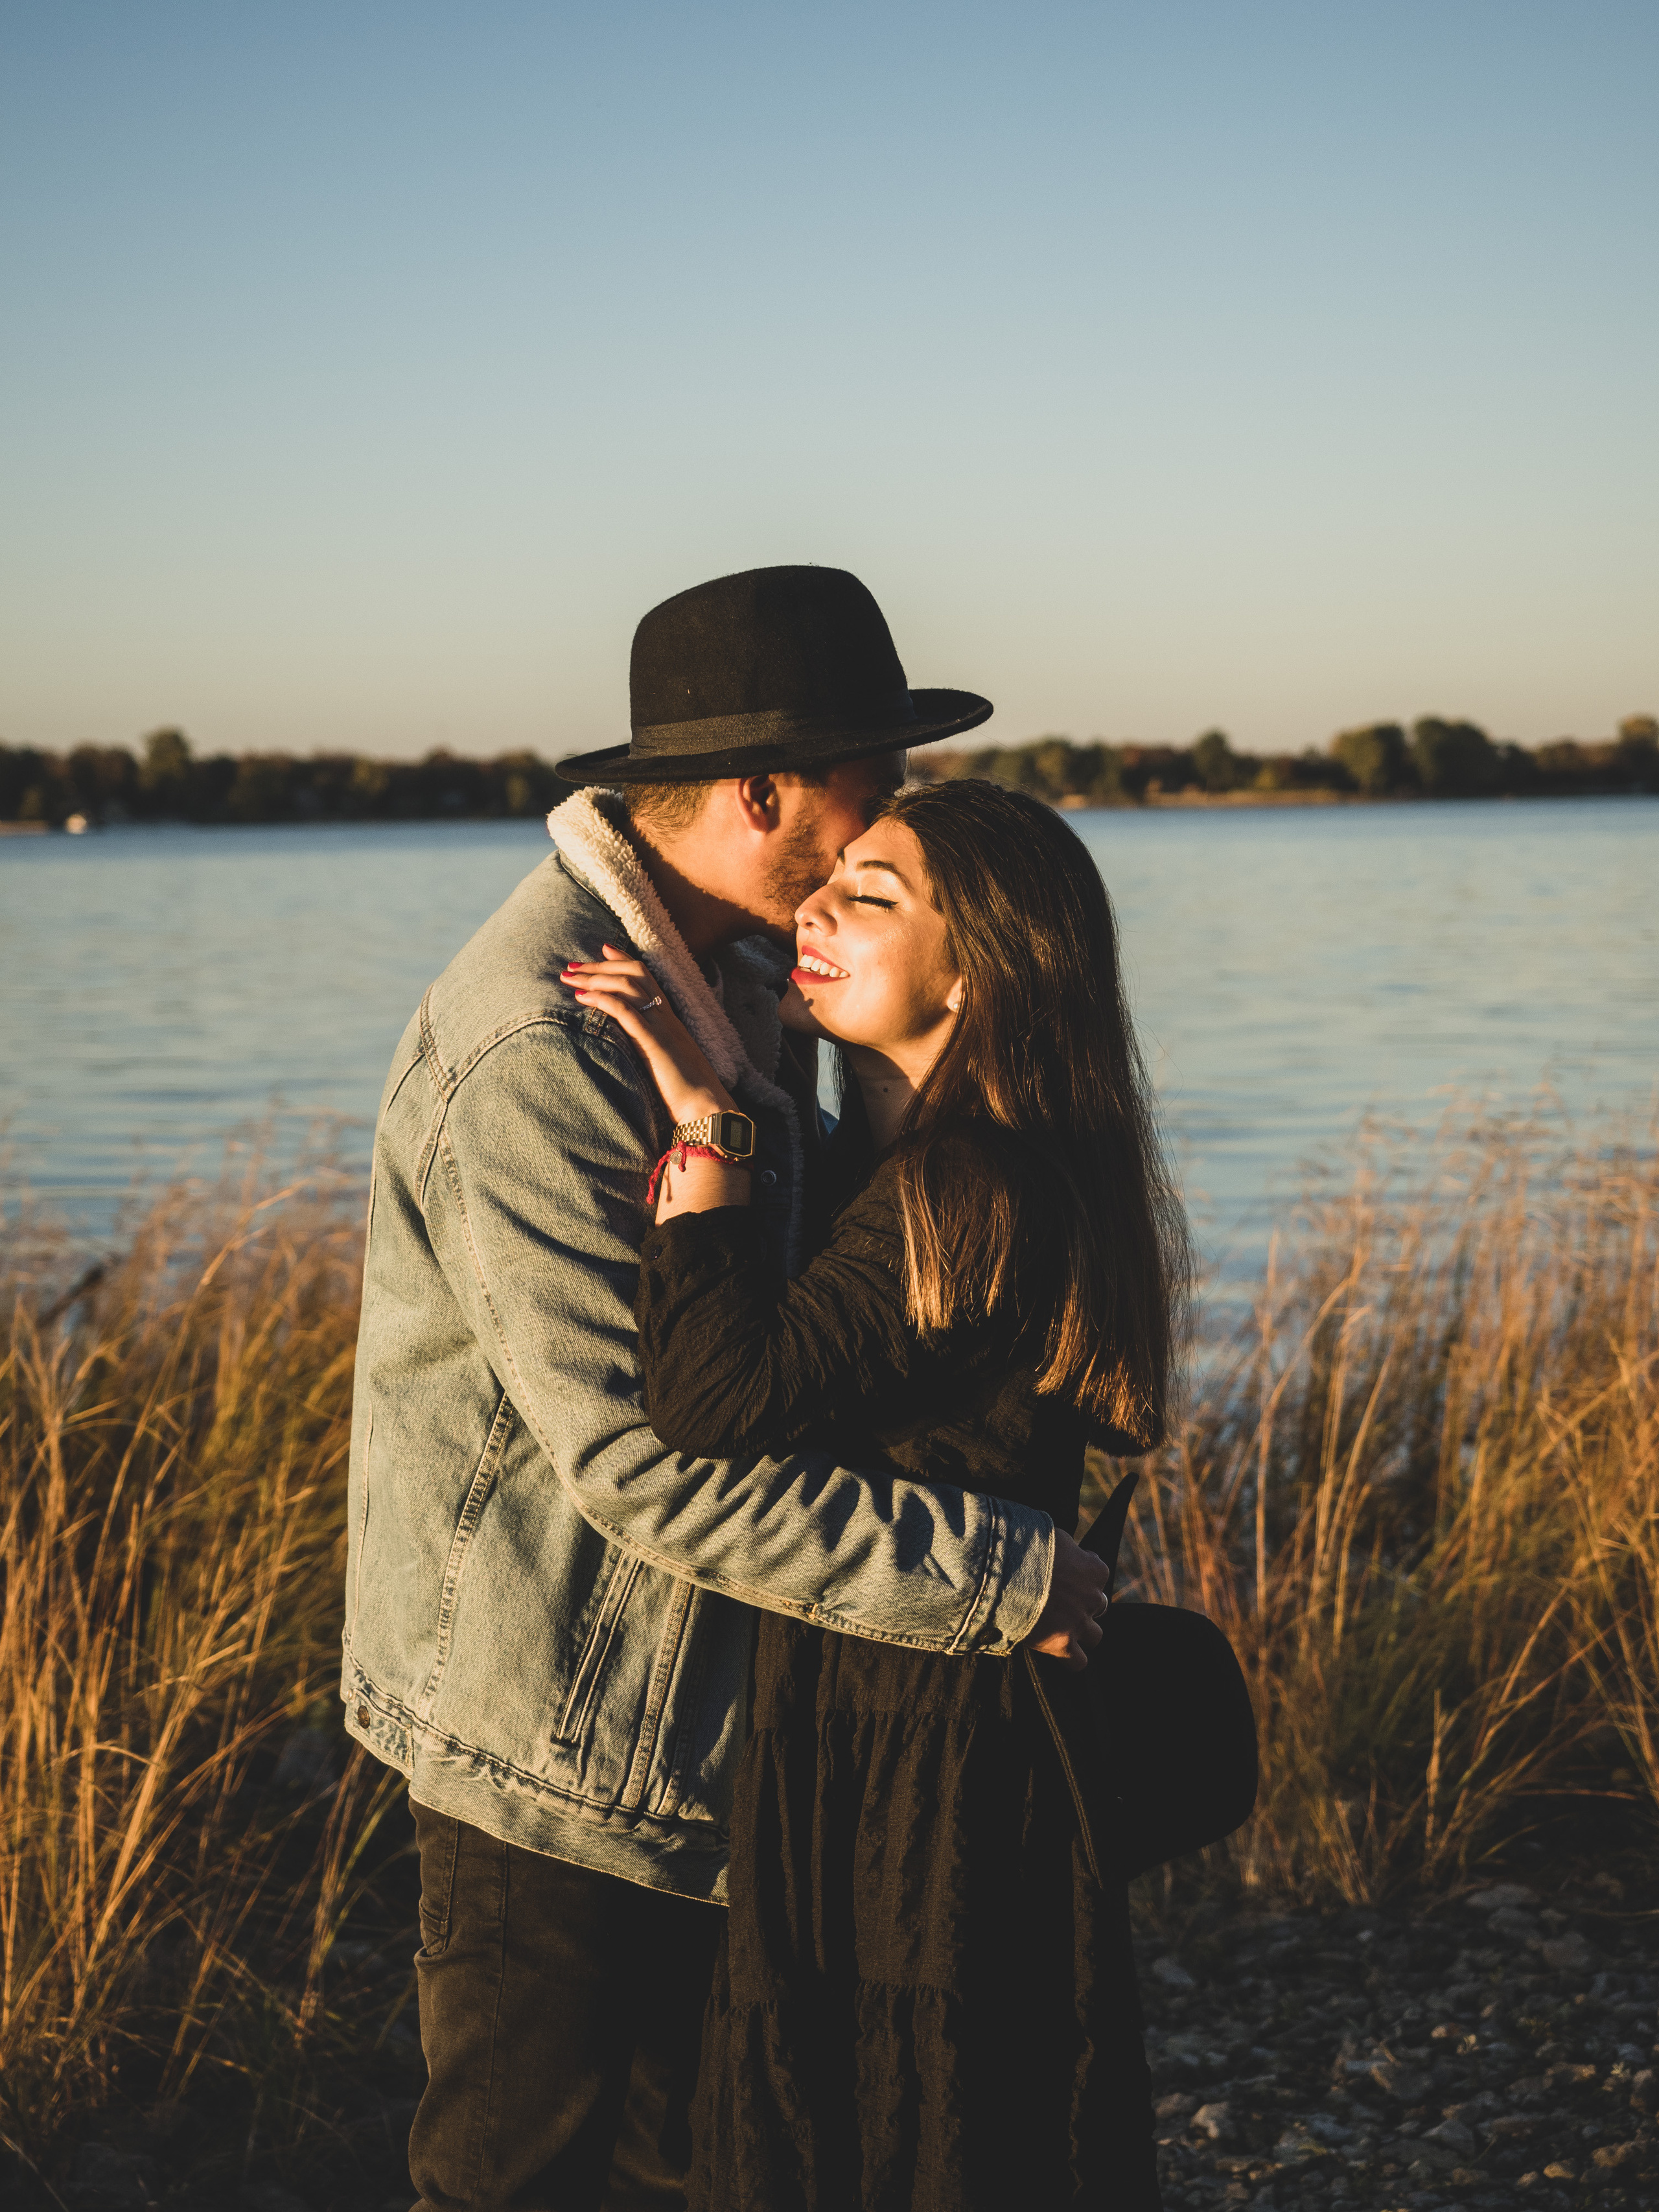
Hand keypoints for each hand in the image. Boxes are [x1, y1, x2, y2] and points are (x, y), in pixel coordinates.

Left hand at [562, 948, 735, 1124]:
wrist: (707, 1109)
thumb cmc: (688, 1095)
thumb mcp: (668, 1064)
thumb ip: (653, 1049)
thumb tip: (633, 1049)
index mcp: (670, 1019)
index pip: (647, 977)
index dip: (624, 959)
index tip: (603, 949)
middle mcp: (666, 1016)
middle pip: (633, 974)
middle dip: (600, 965)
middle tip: (571, 965)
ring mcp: (661, 1026)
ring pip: (627, 985)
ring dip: (594, 977)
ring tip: (569, 977)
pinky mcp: (654, 1042)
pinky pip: (625, 1011)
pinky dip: (602, 999)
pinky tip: (582, 997)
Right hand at [1025, 1529, 1109, 1670]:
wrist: (1005, 1572)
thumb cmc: (1025, 1547)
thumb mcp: (1052, 1536)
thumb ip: (1065, 1547)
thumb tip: (1064, 1546)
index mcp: (1093, 1569)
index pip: (1096, 1572)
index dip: (1079, 1574)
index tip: (1063, 1573)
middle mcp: (1092, 1597)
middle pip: (1098, 1604)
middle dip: (1082, 1604)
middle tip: (1058, 1601)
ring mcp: (1079, 1622)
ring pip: (1095, 1635)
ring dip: (1080, 1631)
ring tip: (1058, 1627)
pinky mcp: (1063, 1644)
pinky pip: (1078, 1662)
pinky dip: (1071, 1659)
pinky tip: (1058, 1652)